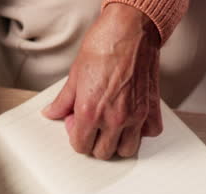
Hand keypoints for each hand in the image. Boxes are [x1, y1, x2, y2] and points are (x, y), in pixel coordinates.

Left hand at [42, 3, 162, 158]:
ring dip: (117, 141)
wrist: (130, 29)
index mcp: (90, 112)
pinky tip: (132, 119)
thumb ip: (64, 100)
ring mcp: (136, 115)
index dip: (76, 136)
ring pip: (127, 149)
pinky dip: (141, 131)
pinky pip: (150, 133)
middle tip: (92, 123)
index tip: (77, 124)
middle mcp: (114, 118)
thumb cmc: (104, 46)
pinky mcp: (152, 108)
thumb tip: (53, 111)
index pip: (81, 146)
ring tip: (111, 125)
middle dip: (95, 141)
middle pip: (103, 152)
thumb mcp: (75, 75)